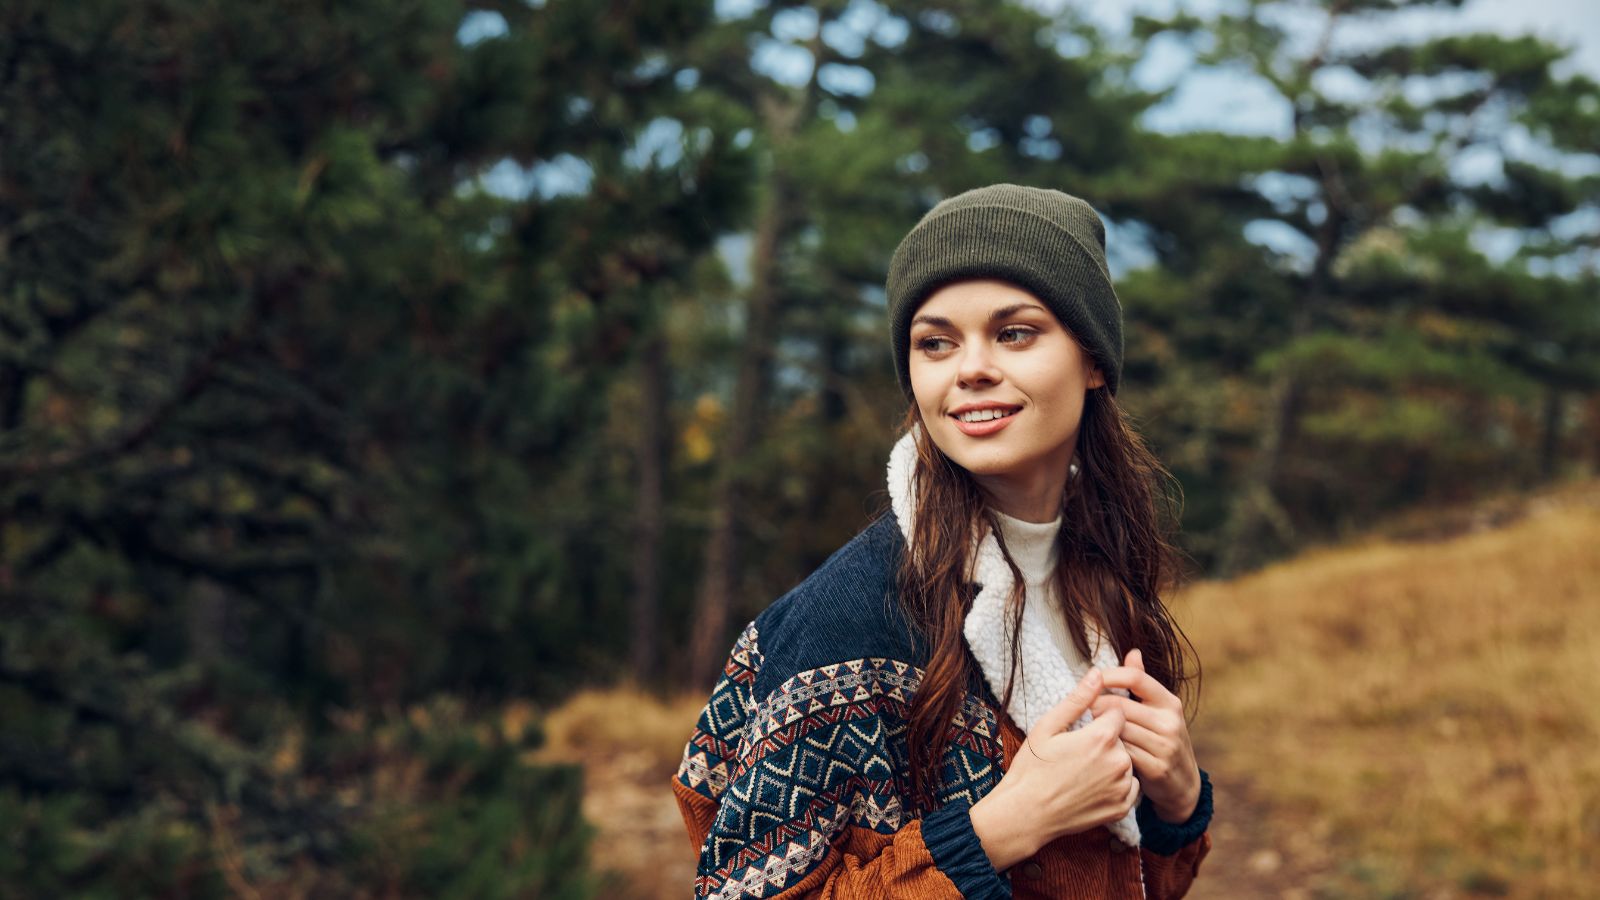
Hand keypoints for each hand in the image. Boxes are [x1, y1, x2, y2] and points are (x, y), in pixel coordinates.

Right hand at [969, 669, 1139, 870]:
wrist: (1026, 814)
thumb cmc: (1032, 768)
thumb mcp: (1048, 727)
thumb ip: (1078, 699)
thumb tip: (1098, 673)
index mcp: (1101, 737)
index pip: (1117, 712)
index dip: (1100, 717)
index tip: (1083, 728)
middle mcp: (1118, 762)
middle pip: (1123, 737)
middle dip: (1106, 740)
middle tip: (1077, 753)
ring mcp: (1121, 787)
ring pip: (1126, 761)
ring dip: (1112, 762)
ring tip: (1082, 770)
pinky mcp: (1122, 807)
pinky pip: (1129, 786)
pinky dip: (1116, 784)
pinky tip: (1092, 786)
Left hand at [1093, 649, 1200, 823]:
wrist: (1183, 784)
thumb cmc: (1161, 739)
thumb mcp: (1158, 709)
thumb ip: (1142, 682)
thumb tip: (1133, 651)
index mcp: (1169, 702)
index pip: (1136, 677)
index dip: (1110, 675)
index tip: (1092, 678)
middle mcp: (1170, 722)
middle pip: (1120, 705)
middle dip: (1097, 705)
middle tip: (1084, 708)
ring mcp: (1165, 746)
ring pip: (1118, 729)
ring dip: (1099, 728)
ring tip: (1089, 728)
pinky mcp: (1157, 768)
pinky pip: (1122, 752)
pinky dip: (1109, 749)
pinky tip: (1101, 749)